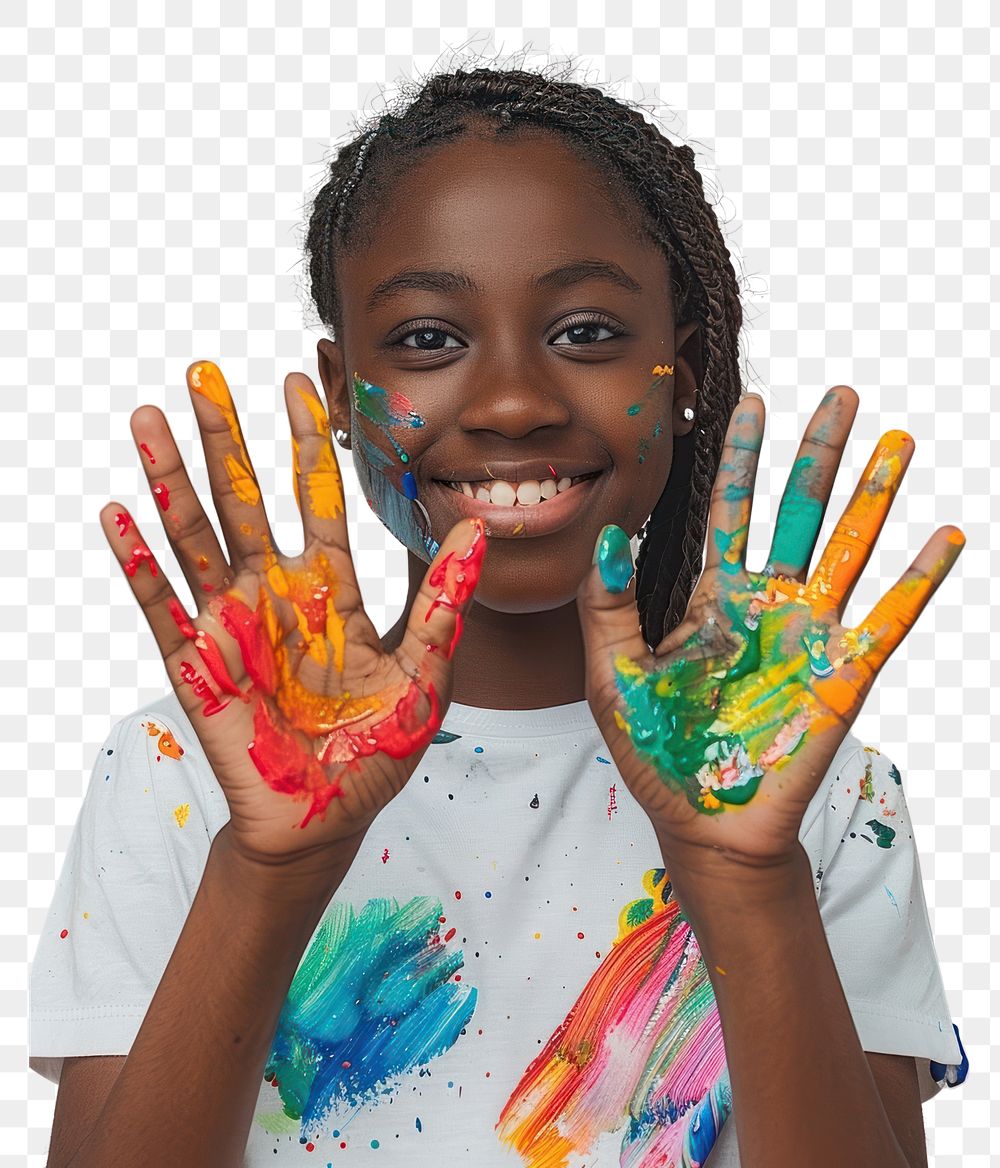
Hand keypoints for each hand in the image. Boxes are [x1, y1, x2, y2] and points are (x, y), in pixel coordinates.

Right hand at [101, 361, 485, 870]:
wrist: (326, 820)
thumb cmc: (376, 749)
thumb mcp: (425, 671)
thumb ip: (444, 600)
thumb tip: (478, 526)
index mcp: (329, 591)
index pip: (316, 499)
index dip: (308, 442)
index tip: (301, 381)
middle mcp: (275, 595)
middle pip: (244, 500)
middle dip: (224, 437)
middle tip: (203, 373)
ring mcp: (230, 625)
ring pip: (195, 536)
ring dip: (170, 477)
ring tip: (148, 417)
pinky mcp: (196, 664)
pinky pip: (162, 605)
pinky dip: (139, 560)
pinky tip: (117, 512)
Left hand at [577, 387, 963, 874]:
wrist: (703, 823)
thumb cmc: (656, 752)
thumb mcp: (615, 674)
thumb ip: (609, 605)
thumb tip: (605, 532)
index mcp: (712, 599)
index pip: (729, 513)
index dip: (741, 460)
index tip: (750, 404)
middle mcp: (766, 605)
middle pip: (797, 513)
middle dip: (817, 455)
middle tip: (842, 395)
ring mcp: (809, 636)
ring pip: (846, 550)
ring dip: (873, 497)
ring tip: (898, 442)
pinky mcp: (843, 675)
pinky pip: (888, 619)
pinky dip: (918, 580)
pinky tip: (943, 536)